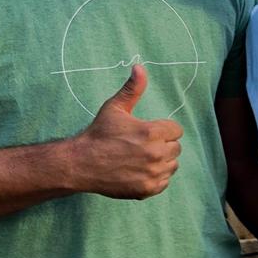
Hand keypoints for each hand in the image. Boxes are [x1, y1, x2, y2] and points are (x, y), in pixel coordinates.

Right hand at [69, 65, 183, 198]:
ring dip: (161, 161)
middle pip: (176, 148)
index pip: (176, 130)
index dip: (163, 129)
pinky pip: (164, 182)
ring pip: (172, 165)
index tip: (148, 132)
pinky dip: (155, 177)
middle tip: (141, 145)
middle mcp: (156, 154)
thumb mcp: (114, 108)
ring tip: (140, 158)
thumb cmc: (98, 134)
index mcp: (152, 132)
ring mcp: (153, 173)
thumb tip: (139, 67)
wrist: (81, 164)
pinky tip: (139, 171)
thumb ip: (132, 89)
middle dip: (163, 144)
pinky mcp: (148, 189)